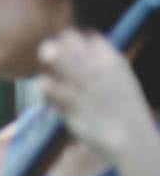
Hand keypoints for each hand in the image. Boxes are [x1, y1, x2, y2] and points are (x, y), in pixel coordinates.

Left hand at [37, 28, 153, 158]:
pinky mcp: (70, 102)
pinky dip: (42, 88)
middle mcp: (96, 67)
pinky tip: (49, 100)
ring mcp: (82, 84)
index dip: (76, 44)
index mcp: (112, 60)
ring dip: (47, 65)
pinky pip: (44, 84)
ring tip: (51, 79)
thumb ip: (103, 63)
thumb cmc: (124, 110)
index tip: (74, 59)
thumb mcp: (122, 79)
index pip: (87, 36)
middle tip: (54, 65)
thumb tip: (87, 48)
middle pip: (66, 37)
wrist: (132, 139)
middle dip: (56, 47)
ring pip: (51, 54)